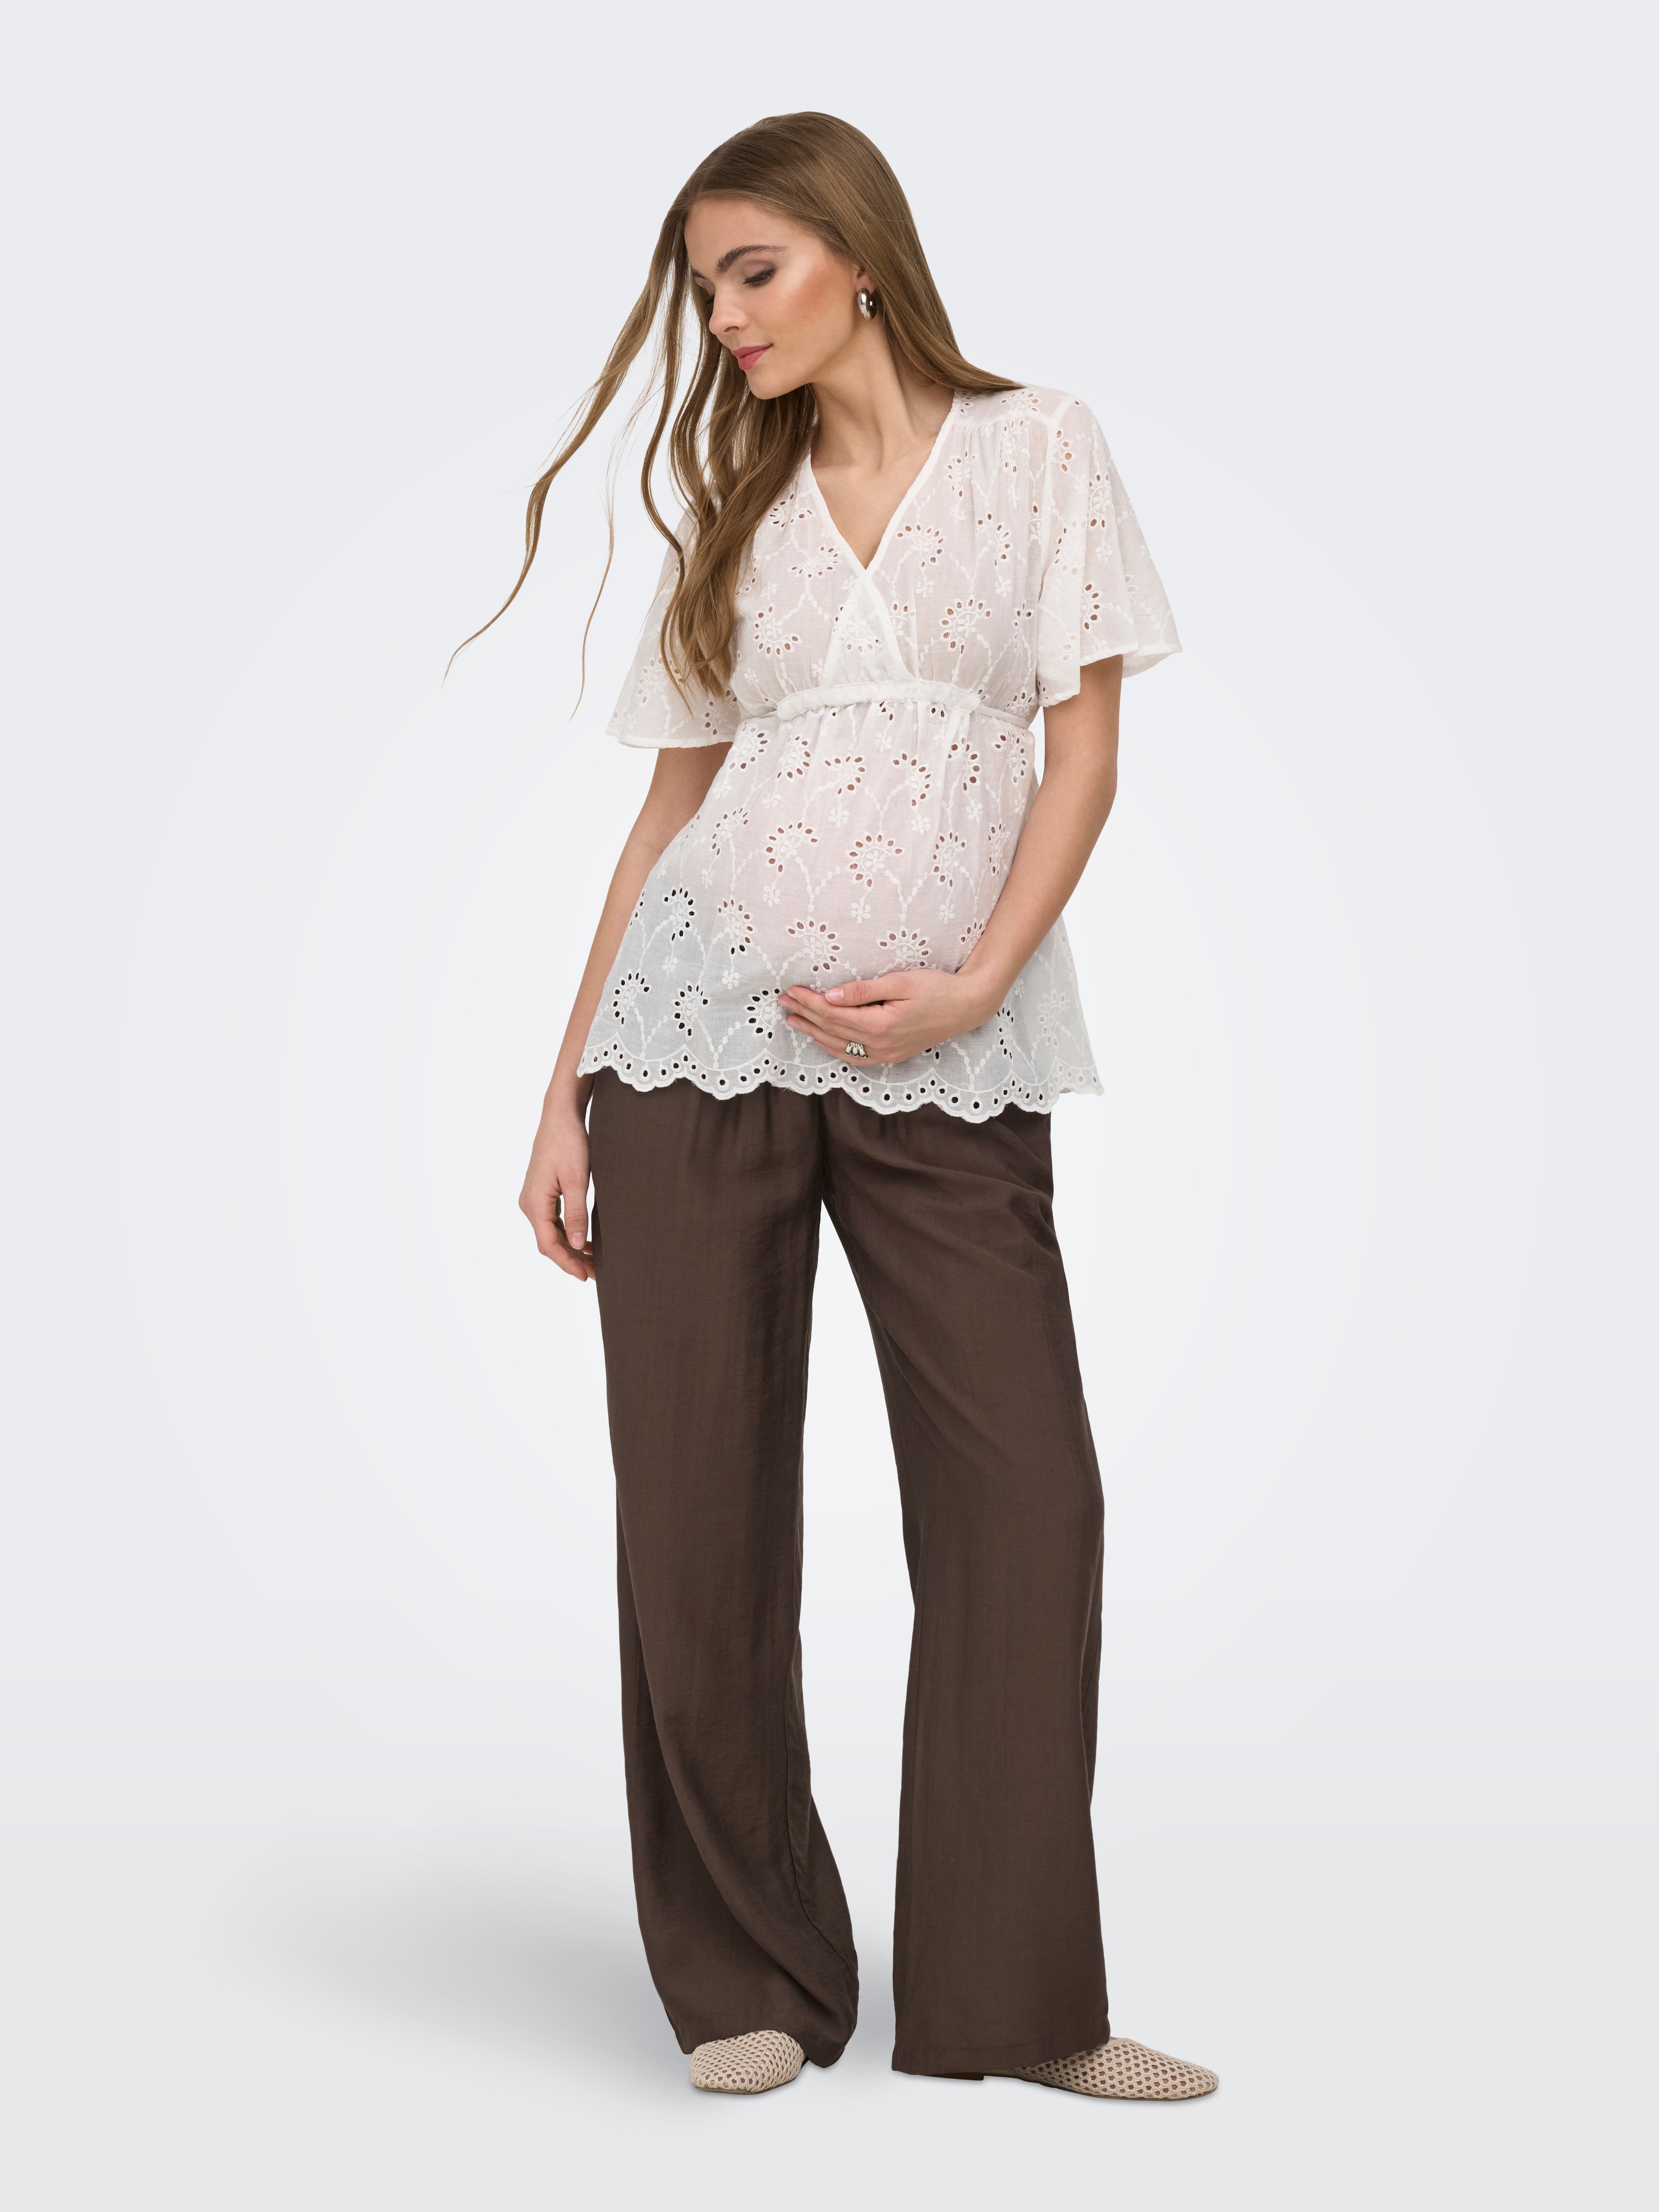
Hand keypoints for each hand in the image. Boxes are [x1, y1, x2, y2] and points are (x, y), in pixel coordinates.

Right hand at [519, 1092, 593, 1281]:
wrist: (560, 1115)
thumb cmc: (569, 1142)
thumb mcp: (576, 1179)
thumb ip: (576, 1213)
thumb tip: (575, 1244)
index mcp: (534, 1203)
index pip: (548, 1244)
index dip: (567, 1263)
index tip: (586, 1276)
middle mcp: (529, 1203)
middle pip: (548, 1242)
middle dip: (571, 1259)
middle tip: (596, 1273)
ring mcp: (534, 1198)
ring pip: (550, 1232)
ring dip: (570, 1247)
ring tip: (593, 1260)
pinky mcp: (541, 1192)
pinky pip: (552, 1220)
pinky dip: (567, 1232)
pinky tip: (584, 1239)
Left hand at [779, 967, 1000, 1064]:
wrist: (967, 1006)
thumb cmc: (937, 988)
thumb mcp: (900, 982)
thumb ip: (864, 991)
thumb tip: (831, 996)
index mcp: (880, 1025)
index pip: (833, 1014)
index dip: (809, 1002)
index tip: (791, 991)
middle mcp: (880, 1045)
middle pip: (832, 1031)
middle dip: (805, 1016)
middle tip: (783, 1003)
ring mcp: (886, 1054)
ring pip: (840, 1048)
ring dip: (815, 1034)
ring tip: (795, 1021)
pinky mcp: (892, 1055)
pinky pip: (855, 1057)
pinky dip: (835, 1049)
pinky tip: (823, 1041)